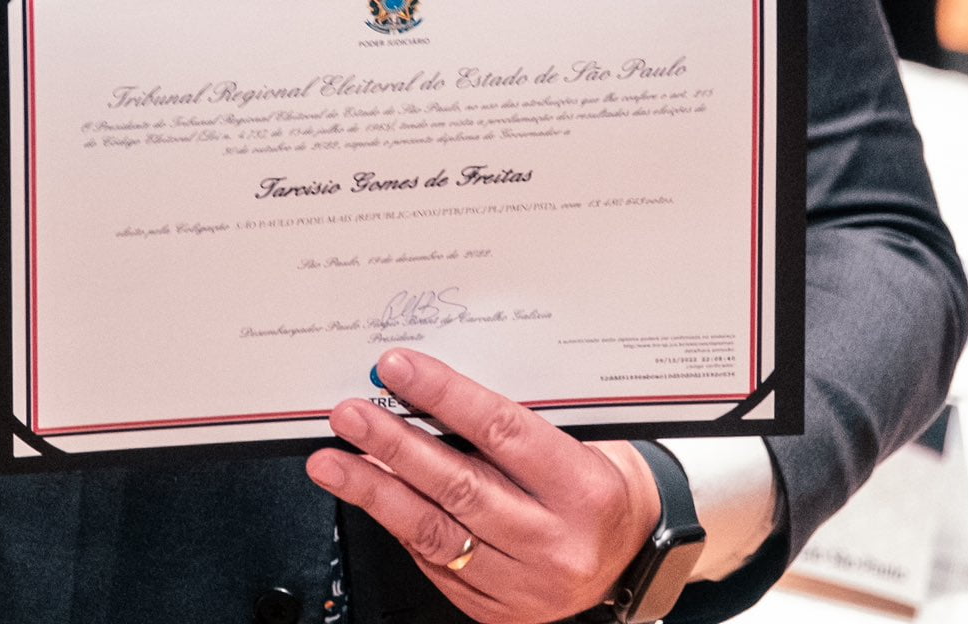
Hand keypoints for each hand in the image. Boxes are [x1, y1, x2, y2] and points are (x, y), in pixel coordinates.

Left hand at [306, 350, 662, 622]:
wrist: (633, 550)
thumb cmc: (595, 480)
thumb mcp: (572, 439)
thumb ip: (506, 421)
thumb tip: (425, 386)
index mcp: (581, 488)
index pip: (501, 431)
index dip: (443, 395)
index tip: (396, 368)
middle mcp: (555, 542)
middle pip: (460, 486)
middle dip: (394, 446)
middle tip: (350, 415)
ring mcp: (528, 586)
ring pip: (437, 534)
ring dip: (376, 492)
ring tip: (334, 463)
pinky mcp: (501, 611)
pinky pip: (438, 567)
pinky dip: (399, 528)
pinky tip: (371, 498)